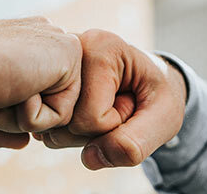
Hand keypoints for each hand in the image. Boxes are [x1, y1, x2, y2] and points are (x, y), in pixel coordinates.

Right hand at [0, 12, 81, 148]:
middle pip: (47, 109)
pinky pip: (61, 117)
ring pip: (56, 115)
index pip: (35, 97)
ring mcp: (57, 45)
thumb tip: (24, 142)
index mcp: (22, 45)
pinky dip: (28, 117)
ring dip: (18, 119)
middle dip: (13, 117)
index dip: (8, 113)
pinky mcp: (68, 55)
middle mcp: (43, 39)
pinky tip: (8, 87)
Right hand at [40, 29, 186, 169]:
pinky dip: (66, 129)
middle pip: (65, 124)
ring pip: (51, 130)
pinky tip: (84, 109)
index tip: (130, 101)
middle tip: (116, 104)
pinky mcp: (42, 85)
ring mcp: (50, 68)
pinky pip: (45, 127)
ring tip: (102, 105)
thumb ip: (135, 142)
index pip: (90, 118)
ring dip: (80, 131)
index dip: (114, 124)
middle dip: (95, 130)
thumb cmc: (159, 96)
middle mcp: (68, 49)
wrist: (149, 82)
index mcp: (101, 47)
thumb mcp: (164, 118)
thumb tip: (89, 158)